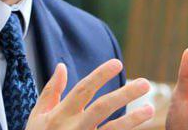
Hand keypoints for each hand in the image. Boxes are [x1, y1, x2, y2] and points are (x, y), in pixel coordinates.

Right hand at [25, 59, 154, 129]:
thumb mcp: (37, 117)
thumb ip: (51, 91)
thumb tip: (62, 66)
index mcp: (60, 115)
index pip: (83, 89)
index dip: (100, 75)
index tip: (118, 63)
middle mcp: (73, 128)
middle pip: (102, 108)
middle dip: (124, 95)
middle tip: (145, 84)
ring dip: (132, 120)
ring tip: (150, 109)